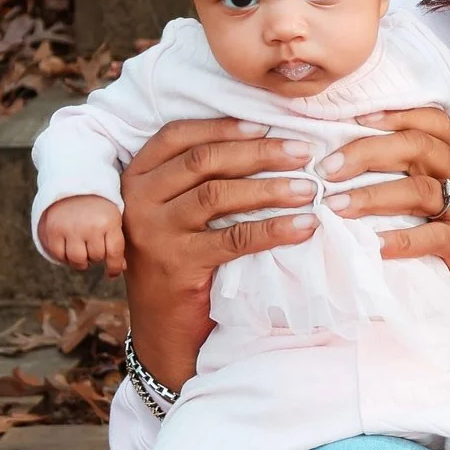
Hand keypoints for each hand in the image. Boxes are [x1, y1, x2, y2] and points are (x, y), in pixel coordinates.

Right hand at [39, 195, 124, 273]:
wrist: (72, 187)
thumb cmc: (99, 209)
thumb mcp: (113, 219)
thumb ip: (117, 242)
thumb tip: (120, 269)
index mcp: (110, 222)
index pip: (114, 253)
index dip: (114, 267)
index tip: (112, 273)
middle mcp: (90, 226)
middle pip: (96, 257)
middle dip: (96, 257)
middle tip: (94, 250)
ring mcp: (70, 228)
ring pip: (77, 259)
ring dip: (81, 261)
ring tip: (82, 252)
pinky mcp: (53, 230)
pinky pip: (58, 255)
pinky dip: (64, 258)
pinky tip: (68, 251)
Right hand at [119, 117, 321, 390]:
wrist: (163, 326)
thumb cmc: (183, 258)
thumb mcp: (180, 211)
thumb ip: (203, 178)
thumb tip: (270, 141)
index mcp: (138, 177)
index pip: (179, 135)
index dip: (224, 126)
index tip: (267, 124)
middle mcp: (138, 199)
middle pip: (204, 161)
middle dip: (259, 152)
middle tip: (304, 153)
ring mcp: (153, 231)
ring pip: (218, 195)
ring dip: (270, 188)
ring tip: (310, 189)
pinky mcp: (176, 263)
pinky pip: (233, 239)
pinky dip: (273, 230)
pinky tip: (304, 226)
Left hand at [315, 106, 449, 339]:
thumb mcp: (443, 189)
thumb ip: (412, 170)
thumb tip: (348, 157)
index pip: (431, 121)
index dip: (394, 115)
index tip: (354, 119)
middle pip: (418, 147)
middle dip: (367, 153)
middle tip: (327, 169)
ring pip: (419, 189)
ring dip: (372, 196)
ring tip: (335, 205)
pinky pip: (432, 237)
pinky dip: (401, 240)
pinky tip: (373, 244)